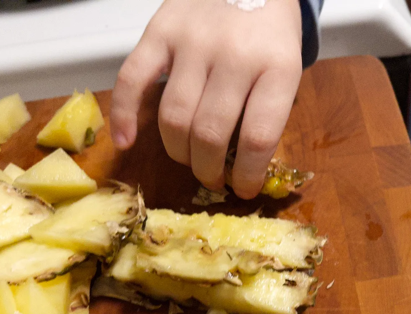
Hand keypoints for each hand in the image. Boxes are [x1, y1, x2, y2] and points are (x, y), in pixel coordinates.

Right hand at [111, 0, 303, 198]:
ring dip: (179, 153)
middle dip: (209, 170)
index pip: (258, 138)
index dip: (247, 175)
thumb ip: (266, 109)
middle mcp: (234, 55)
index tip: (242, 188)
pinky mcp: (160, 31)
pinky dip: (124, 115)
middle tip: (212, 177)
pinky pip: (132, 80)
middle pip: (211, 135)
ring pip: (174, 119)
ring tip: (189, 159)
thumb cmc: (268, 28)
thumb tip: (240, 166)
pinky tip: (127, 142)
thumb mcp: (286, 67)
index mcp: (277, 67)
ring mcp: (193, 42)